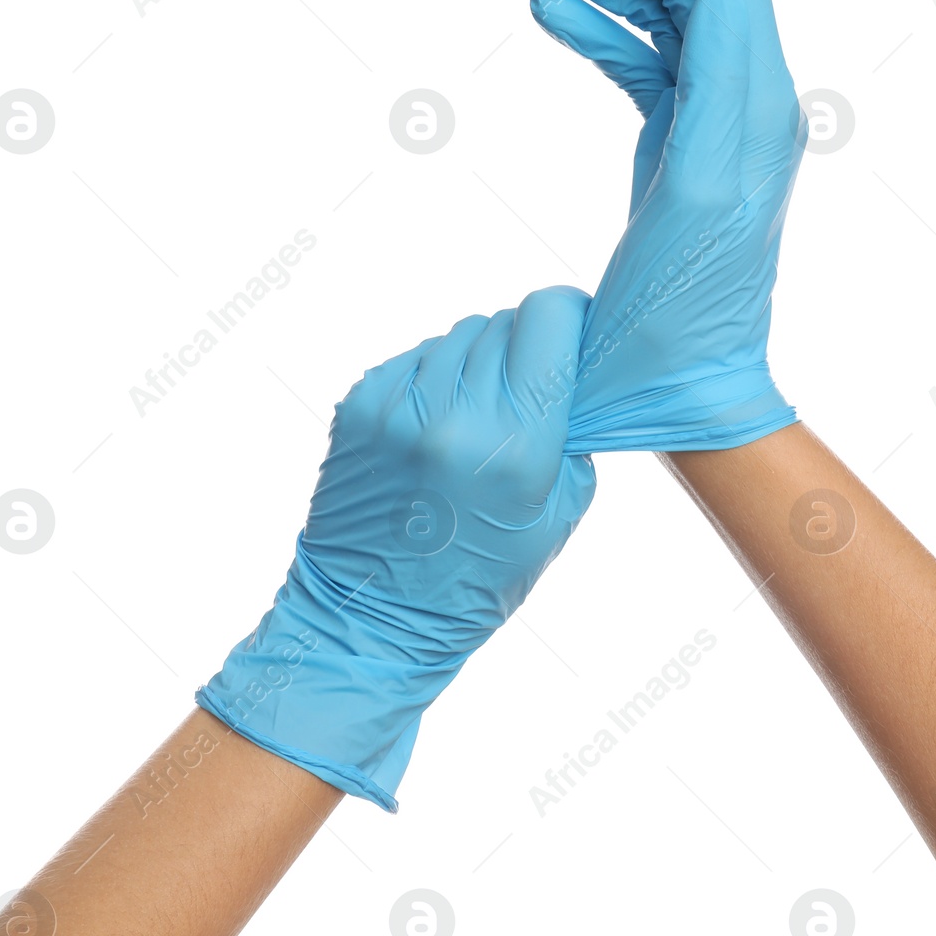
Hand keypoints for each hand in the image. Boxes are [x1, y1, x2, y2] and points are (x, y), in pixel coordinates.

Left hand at [196, 287, 595, 808]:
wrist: (372, 618)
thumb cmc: (477, 579)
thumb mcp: (559, 512)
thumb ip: (573, 426)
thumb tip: (575, 358)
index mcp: (514, 444)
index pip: (547, 316)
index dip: (569, 316)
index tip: (576, 335)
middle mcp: (451, 414)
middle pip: (505, 320)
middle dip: (528, 346)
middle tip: (531, 394)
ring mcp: (397, 405)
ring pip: (460, 335)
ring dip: (480, 361)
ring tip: (481, 419)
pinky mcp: (359, 403)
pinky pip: (418, 358)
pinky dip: (437, 380)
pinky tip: (439, 429)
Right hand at [527, 0, 806, 451]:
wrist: (679, 392)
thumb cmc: (685, 317)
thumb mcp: (706, 198)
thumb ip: (724, 89)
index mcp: (757, 108)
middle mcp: (746, 107)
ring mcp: (710, 127)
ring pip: (663, 18)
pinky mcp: (677, 152)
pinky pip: (641, 66)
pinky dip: (598, 31)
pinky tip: (549, 9)